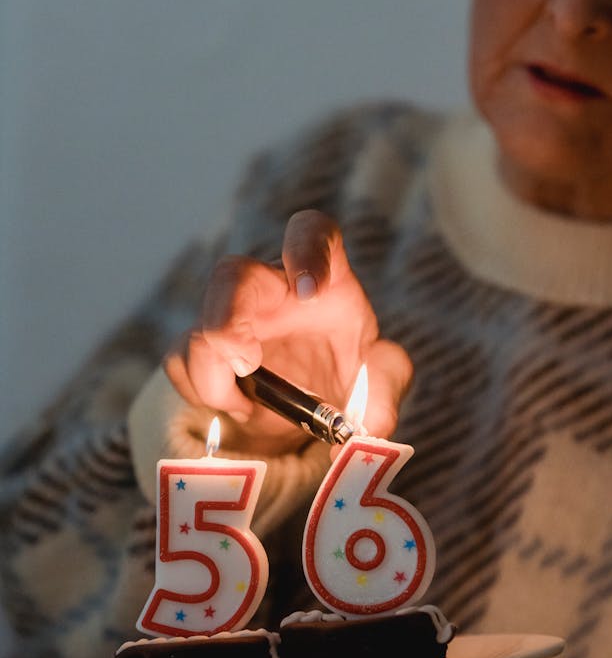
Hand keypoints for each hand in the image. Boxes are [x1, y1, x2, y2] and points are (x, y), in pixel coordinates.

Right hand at [164, 210, 412, 453]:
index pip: (311, 232)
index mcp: (325, 278)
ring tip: (247, 405)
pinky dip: (198, 391)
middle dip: (227, 318)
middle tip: (246, 363)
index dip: (306, 249)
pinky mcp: (204, 347)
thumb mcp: (382, 377)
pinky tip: (234, 405)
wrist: (316, 396)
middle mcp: (271, 288)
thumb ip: (386, 391)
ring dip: (213, 376)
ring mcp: (231, 316)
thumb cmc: (353, 368)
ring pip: (197, 327)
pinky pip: (179, 359)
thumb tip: (372, 425)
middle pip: (231, 275)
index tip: (310, 291)